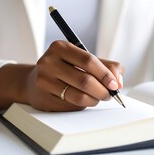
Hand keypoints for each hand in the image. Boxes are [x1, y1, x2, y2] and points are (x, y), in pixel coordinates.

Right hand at [0, 41, 123, 110]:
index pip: (89, 60)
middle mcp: (49, 62)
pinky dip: (82, 106)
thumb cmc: (66, 68)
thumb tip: (119, 82)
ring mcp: (43, 81)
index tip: (115, 85)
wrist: (34, 81)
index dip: (105, 74)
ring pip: (79, 97)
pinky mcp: (42, 98)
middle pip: (85, 81)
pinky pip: (71, 106)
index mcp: (60, 47)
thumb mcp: (84, 60)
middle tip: (109, 95)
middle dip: (103, 91)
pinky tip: (82, 100)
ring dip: (94, 100)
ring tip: (97, 98)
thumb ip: (107, 66)